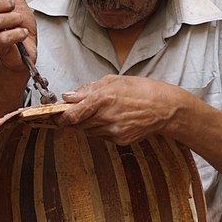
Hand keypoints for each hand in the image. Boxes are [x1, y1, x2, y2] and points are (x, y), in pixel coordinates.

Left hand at [56, 75, 173, 144]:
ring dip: (90, 123)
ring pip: (89, 131)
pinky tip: (115, 119)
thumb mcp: (113, 81)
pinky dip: (103, 129)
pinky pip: (102, 136)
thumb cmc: (141, 90)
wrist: (164, 108)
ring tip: (104, 112)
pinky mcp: (119, 140)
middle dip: (76, 119)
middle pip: (78, 124)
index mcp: (102, 98)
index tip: (57, 117)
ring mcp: (113, 131)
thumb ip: (88, 89)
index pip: (72, 115)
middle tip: (81, 111)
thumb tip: (68, 96)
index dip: (61, 118)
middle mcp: (106, 117)